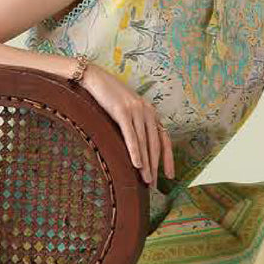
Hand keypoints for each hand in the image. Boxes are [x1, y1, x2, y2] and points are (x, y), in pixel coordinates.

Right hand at [80, 64, 174, 187]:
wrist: (93, 77)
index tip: (170, 175)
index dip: (168, 158)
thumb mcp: (125, 111)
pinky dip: (135, 151)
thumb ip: (134, 125)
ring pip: (145, 143)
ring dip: (147, 164)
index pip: (164, 138)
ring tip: (146, 181)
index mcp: (149, 112)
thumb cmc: (107, 96)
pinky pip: (131, 136)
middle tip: (154, 185)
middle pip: (155, 144)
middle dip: (156, 166)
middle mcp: (147, 111)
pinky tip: (137, 165)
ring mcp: (136, 110)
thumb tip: (137, 148)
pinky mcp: (123, 111)